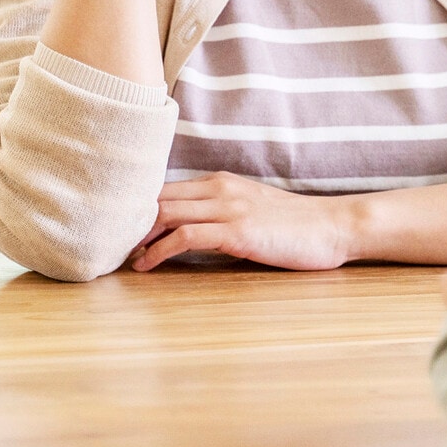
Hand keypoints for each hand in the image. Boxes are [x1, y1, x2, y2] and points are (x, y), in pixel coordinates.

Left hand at [130, 172, 353, 271]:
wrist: (332, 227)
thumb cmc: (294, 225)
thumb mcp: (252, 209)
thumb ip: (221, 212)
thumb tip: (186, 229)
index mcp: (221, 181)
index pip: (165, 189)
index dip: (138, 209)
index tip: (121, 232)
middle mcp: (220, 188)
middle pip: (158, 197)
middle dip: (131, 223)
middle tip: (113, 247)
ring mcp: (228, 208)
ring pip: (165, 213)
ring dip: (139, 238)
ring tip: (125, 259)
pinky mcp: (237, 231)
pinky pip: (185, 236)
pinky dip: (159, 250)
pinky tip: (148, 265)